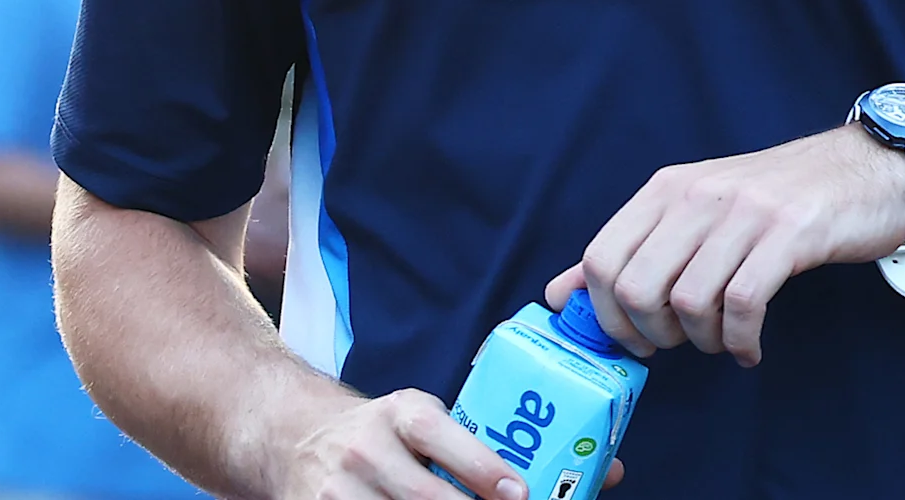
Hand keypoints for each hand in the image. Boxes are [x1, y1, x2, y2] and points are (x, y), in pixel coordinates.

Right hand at [268, 389, 618, 499]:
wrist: (294, 435)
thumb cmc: (388, 436)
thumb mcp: (431, 423)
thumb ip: (501, 449)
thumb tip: (610, 472)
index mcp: (402, 413)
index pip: (442, 436)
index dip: (482, 468)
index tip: (519, 493)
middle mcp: (367, 448)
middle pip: (428, 499)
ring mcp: (340, 490)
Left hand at [549, 126, 904, 365]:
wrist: (861, 170)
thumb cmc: (773, 202)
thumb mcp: (693, 213)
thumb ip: (630, 251)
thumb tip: (559, 293)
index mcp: (663, 190)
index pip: (600, 259)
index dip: (605, 315)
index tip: (632, 340)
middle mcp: (694, 196)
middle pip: (636, 287)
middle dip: (651, 335)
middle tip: (678, 343)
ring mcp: (741, 213)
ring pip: (688, 301)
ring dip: (701, 341)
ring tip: (720, 342)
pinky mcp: (788, 235)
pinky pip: (743, 304)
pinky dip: (740, 341)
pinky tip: (749, 348)